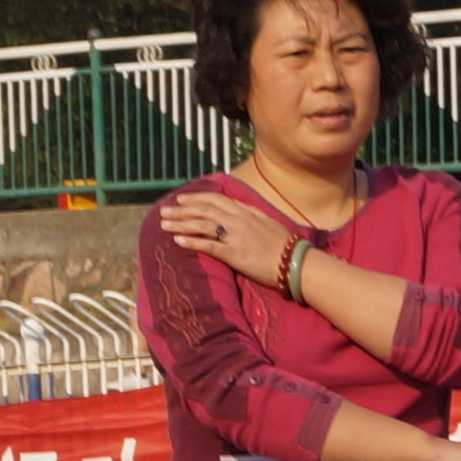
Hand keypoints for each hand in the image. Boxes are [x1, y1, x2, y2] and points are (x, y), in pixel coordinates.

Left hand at [150, 189, 297, 278]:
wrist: (296, 262)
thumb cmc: (284, 245)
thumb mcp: (267, 221)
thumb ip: (251, 213)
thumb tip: (238, 207)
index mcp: (246, 212)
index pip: (216, 199)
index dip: (196, 198)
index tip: (181, 199)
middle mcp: (239, 220)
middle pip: (204, 210)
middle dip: (182, 210)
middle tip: (164, 211)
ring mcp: (236, 237)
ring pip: (203, 225)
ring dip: (181, 223)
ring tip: (164, 224)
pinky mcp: (235, 255)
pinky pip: (209, 246)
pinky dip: (192, 241)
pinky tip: (177, 240)